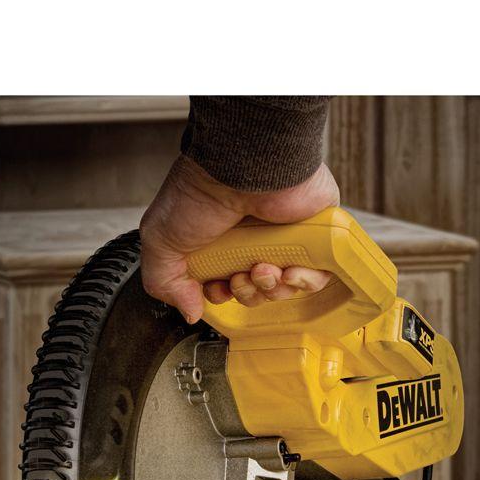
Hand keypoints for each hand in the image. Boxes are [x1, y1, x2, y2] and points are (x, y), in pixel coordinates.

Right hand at [140, 155, 339, 322]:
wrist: (243, 168)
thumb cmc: (201, 192)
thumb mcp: (161, 240)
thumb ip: (164, 281)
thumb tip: (190, 311)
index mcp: (218, 241)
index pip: (226, 286)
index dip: (222, 296)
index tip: (218, 288)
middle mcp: (251, 240)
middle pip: (256, 291)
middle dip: (248, 294)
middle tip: (241, 276)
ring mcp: (283, 237)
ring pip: (285, 287)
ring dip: (272, 288)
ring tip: (264, 268)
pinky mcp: (313, 234)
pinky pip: (318, 274)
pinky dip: (304, 281)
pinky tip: (290, 270)